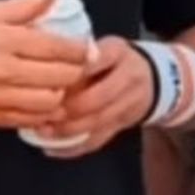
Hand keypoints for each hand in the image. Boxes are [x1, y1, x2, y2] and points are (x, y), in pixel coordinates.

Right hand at [0, 0, 90, 128]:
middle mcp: (1, 70)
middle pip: (58, 76)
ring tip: (62, 83)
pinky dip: (46, 111)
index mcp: (3, 40)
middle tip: (79, 66)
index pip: (55, 47)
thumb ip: (25, 4)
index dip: (79, 49)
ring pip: (49, 101)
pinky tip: (47, 99)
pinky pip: (32, 119)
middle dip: (76, 71)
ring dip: (62, 92)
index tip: (87, 48)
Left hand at [34, 36, 154, 158]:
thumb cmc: (115, 60)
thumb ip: (79, 56)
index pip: (97, 60)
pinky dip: (73, 148)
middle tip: (44, 111)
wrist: (151, 78)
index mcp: (118, 51)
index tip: (50, 79)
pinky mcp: (122, 124)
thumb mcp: (102, 46)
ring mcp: (128, 103)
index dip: (74, 73)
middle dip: (69, 108)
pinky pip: (98, 140)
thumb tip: (44, 68)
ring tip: (43, 130)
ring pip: (97, 122)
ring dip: (67, 129)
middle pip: (98, 98)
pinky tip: (52, 148)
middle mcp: (127, 77)